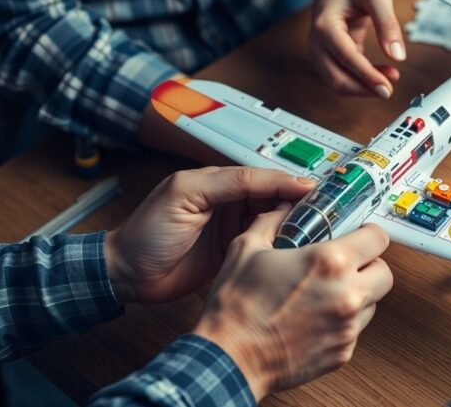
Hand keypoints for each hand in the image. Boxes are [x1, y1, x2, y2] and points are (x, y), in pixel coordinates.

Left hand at [104, 167, 315, 304]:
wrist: (128, 274)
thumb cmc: (146, 231)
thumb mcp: (186, 195)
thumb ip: (228, 183)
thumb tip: (269, 177)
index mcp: (216, 181)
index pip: (260, 176)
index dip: (286, 181)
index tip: (311, 187)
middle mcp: (227, 202)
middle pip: (272, 196)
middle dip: (296, 200)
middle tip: (322, 208)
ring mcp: (231, 227)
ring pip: (272, 219)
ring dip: (292, 222)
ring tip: (315, 227)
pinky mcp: (233, 251)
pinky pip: (263, 242)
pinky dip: (280, 242)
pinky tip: (295, 245)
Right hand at [193, 213, 392, 401]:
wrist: (229, 359)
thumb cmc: (236, 308)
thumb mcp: (247, 248)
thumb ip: (272, 222)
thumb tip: (282, 210)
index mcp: (329, 263)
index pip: (378, 239)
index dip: (369, 234)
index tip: (361, 235)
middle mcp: (347, 295)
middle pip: (385, 272)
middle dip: (370, 265)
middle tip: (349, 264)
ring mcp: (347, 327)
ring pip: (374, 302)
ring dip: (358, 294)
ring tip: (328, 292)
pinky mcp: (343, 352)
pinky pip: (355, 329)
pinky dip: (343, 320)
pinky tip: (317, 315)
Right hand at [309, 0, 404, 98]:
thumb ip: (387, 23)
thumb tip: (398, 55)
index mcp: (325, 26)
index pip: (345, 57)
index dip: (366, 75)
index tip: (386, 87)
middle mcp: (317, 43)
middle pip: (336, 79)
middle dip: (363, 88)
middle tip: (389, 90)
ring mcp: (320, 53)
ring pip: (338, 83)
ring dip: (364, 87)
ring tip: (391, 76)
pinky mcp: (329, 58)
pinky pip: (343, 77)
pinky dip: (362, 81)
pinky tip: (382, 74)